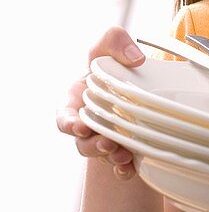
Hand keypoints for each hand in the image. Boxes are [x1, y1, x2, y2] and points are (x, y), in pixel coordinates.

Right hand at [56, 28, 144, 180]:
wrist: (141, 84)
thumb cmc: (115, 64)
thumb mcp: (111, 47)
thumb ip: (114, 41)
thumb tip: (135, 58)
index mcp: (76, 103)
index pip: (64, 118)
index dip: (68, 124)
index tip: (78, 127)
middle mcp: (88, 125)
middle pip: (83, 142)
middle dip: (93, 145)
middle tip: (108, 143)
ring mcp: (105, 139)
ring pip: (102, 155)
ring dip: (111, 158)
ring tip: (124, 156)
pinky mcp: (124, 150)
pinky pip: (120, 166)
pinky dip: (125, 170)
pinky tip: (132, 169)